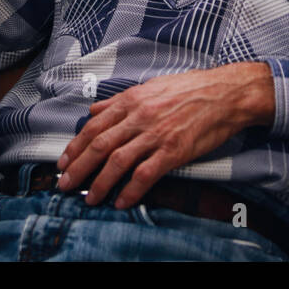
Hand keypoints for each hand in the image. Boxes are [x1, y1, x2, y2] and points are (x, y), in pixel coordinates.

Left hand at [54, 62, 274, 208]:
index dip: (75, 147)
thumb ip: (119, 101)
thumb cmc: (189, 89)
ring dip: (100, 183)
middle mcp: (139, 117)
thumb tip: (94, 111)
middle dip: (79, 168)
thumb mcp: (150, 87)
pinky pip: (146, 173)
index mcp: (131, 100)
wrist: (225, 93)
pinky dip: (131, 190)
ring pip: (118, 161)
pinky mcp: (174, 150)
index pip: (94, 127)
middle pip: (99, 145)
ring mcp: (156, 134)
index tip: (63, 163)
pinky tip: (121, 201)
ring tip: (89, 198)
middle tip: (65, 185)